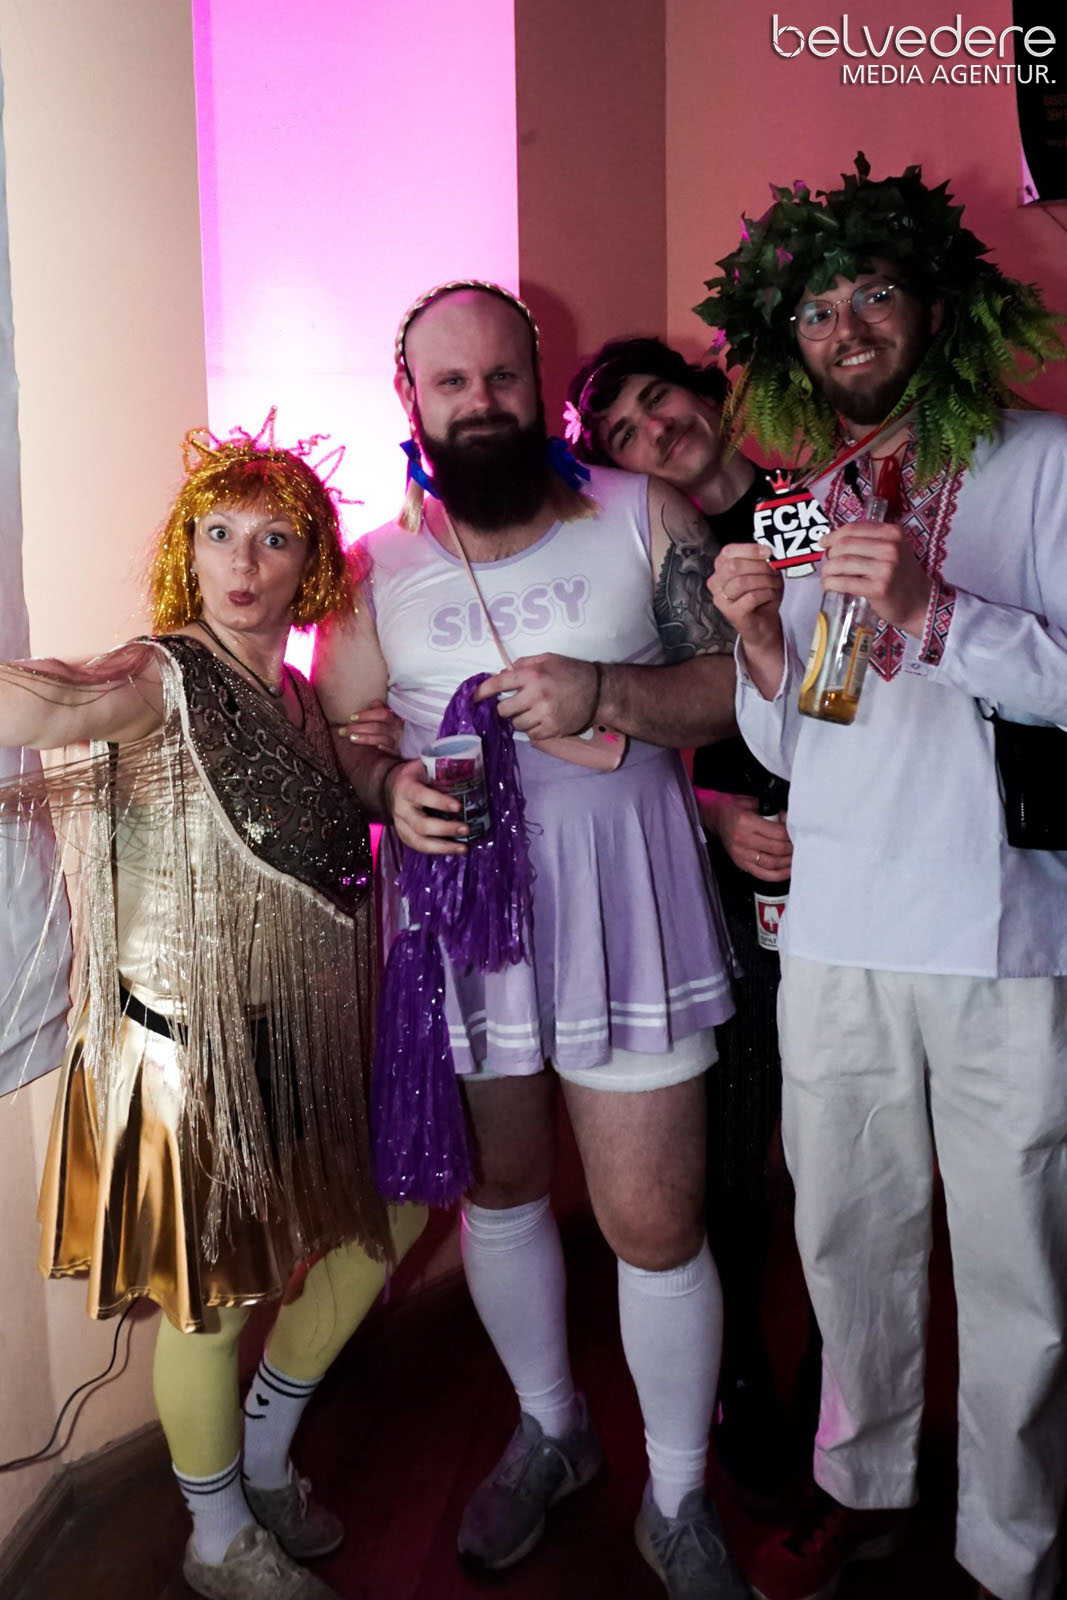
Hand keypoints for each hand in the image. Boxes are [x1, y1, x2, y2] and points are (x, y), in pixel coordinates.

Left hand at [335, 698, 404, 754]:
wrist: (406, 746)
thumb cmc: (391, 730)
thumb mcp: (387, 720)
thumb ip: (379, 710)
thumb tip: (374, 702)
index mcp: (393, 719)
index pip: (381, 714)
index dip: (366, 715)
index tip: (351, 717)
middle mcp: (396, 730)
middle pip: (377, 727)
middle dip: (358, 728)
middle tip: (342, 730)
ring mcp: (396, 742)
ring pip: (380, 739)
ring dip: (364, 738)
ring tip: (351, 738)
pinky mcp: (396, 753)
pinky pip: (390, 751)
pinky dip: (382, 749)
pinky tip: (373, 749)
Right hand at [385, 759, 468, 855]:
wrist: (391, 787)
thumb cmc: (416, 776)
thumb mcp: (424, 767)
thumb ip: (441, 772)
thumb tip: (469, 776)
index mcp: (406, 788)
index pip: (421, 796)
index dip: (439, 802)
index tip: (458, 807)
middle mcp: (401, 809)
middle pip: (421, 825)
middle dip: (446, 829)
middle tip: (466, 829)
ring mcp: (400, 825)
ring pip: (419, 842)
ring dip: (443, 847)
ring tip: (463, 848)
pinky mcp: (403, 836)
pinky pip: (420, 847)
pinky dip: (438, 850)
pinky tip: (453, 850)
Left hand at [474, 654, 598, 738]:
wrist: (600, 692)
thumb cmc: (572, 672)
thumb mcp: (548, 659)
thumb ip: (523, 664)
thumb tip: (503, 673)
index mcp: (532, 674)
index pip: (498, 684)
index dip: (482, 692)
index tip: (473, 699)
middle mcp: (535, 695)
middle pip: (503, 710)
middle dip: (505, 709)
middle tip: (513, 705)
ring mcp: (544, 714)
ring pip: (516, 725)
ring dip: (518, 720)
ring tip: (529, 713)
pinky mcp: (552, 729)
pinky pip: (531, 735)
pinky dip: (532, 730)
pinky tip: (540, 721)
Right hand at [696, 790, 792, 881]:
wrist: (715, 816)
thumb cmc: (735, 807)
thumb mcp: (754, 801)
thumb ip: (773, 811)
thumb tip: (790, 821)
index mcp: (746, 821)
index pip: (778, 833)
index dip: (791, 835)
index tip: (797, 833)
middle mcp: (742, 839)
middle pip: (776, 849)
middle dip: (792, 849)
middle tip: (800, 845)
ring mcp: (740, 854)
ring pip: (771, 864)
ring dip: (787, 862)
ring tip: (796, 857)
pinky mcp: (740, 863)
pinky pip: (762, 874)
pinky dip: (777, 875)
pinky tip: (787, 871)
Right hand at [708, 544, 784, 698]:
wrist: (763, 624)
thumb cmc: (762, 596)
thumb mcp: (764, 573)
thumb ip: (762, 561)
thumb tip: (768, 551)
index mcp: (721, 568)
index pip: (728, 552)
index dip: (749, 550)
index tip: (768, 552)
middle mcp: (716, 583)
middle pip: (733, 566)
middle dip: (759, 566)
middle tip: (774, 571)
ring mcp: (721, 599)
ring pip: (742, 582)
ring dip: (765, 581)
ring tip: (775, 585)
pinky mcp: (731, 613)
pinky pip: (750, 598)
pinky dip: (766, 594)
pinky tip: (771, 595)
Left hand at [820, 520, 931, 636]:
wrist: (919, 603)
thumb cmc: (901, 577)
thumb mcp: (894, 550)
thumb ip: (871, 541)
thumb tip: (834, 540)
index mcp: (893, 533)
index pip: (854, 528)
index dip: (833, 535)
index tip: (823, 543)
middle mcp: (891, 548)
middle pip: (845, 545)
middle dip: (830, 555)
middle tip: (828, 564)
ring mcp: (886, 568)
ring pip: (842, 563)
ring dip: (827, 570)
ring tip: (826, 576)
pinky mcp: (878, 588)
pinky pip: (844, 582)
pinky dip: (830, 583)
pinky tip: (828, 585)